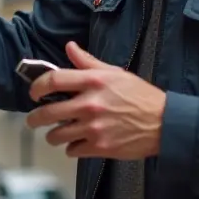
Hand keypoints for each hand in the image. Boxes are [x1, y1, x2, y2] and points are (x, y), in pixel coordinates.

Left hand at [24, 41, 166, 159]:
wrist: (164, 123)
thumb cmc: (140, 96)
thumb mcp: (115, 73)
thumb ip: (88, 62)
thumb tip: (69, 47)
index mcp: (93, 81)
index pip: (53, 80)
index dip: (36, 87)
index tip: (33, 93)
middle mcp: (90, 104)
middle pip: (47, 113)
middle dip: (35, 119)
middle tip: (34, 120)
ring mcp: (93, 128)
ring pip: (56, 135)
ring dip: (53, 135)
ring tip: (57, 133)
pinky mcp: (99, 147)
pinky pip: (71, 150)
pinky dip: (72, 147)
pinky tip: (78, 142)